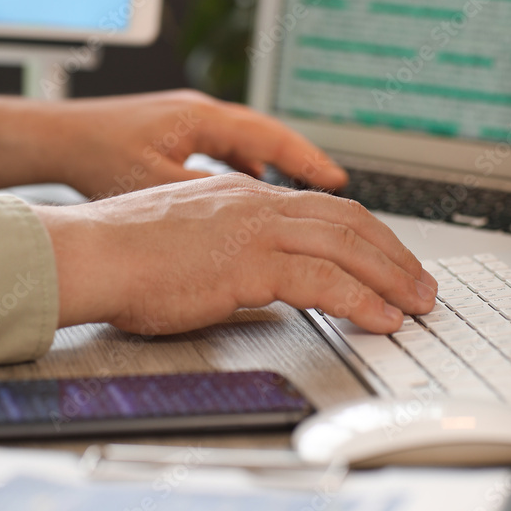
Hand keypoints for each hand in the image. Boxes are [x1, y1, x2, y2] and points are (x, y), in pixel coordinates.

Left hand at [0, 89, 347, 194]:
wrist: (53, 137)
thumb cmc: (96, 157)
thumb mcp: (155, 185)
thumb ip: (204, 198)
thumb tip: (245, 217)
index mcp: (201, 120)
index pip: (270, 136)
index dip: (307, 161)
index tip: (337, 181)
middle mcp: (199, 113)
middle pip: (267, 135)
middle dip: (302, 162)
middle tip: (335, 187)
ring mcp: (186, 121)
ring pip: (246, 141)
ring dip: (274, 164)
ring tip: (302, 192)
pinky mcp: (172, 134)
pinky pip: (223, 147)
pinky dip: (245, 167)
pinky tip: (248, 190)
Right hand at [33, 173, 436, 335]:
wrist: (92, 251)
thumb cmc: (122, 251)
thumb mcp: (186, 238)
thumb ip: (225, 250)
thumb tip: (249, 281)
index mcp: (239, 194)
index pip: (318, 207)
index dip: (360, 232)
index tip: (381, 256)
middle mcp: (254, 202)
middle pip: (346, 218)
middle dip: (391, 250)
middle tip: (417, 279)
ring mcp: (254, 228)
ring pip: (346, 244)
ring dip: (389, 275)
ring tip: (415, 301)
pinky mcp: (250, 261)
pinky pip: (324, 280)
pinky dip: (361, 299)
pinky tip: (380, 317)